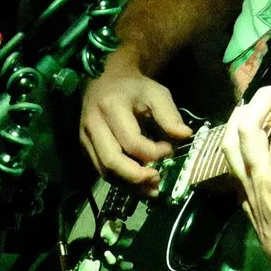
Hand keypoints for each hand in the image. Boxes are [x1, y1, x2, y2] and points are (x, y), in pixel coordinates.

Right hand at [81, 60, 191, 189]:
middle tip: (157, 180)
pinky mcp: (86, 149)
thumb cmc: (134, 88)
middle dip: (137, 177)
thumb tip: (185, 136)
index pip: (132, 141)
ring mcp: (86, 139)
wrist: (106, 81)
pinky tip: (139, 184)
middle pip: (112, 162)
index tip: (170, 149)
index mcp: (111, 107)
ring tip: (152, 190)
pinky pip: (103, 172)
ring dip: (130, 185)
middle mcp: (93, 125)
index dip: (153, 152)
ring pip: (106, 172)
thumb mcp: (156, 93)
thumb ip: (170, 115)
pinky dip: (122, 182)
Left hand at [222, 82, 270, 270]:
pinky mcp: (241, 191)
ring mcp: (245, 187)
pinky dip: (239, 134)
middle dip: (265, 98)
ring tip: (264, 101)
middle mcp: (257, 181)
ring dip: (244, 114)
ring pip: (230, 140)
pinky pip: (231, 156)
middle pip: (247, 127)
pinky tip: (255, 125)